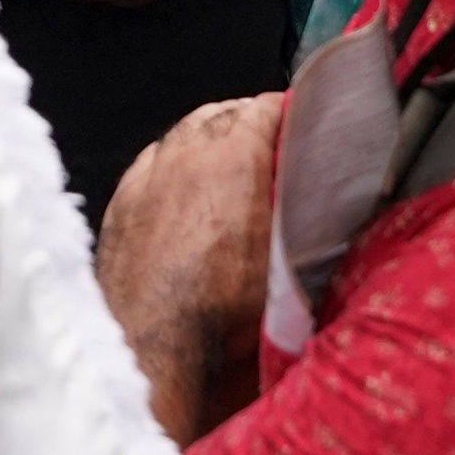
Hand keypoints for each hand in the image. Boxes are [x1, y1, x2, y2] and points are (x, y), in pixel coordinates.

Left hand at [97, 89, 285, 442]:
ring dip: (208, 146)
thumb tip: (334, 200)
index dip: (294, 117)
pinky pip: (151, 168)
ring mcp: (146, 175)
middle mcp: (184, 153)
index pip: (270, 107)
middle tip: (274, 151)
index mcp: (233, 153)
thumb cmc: (220, 312)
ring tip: (231, 174)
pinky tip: (183, 197)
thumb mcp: (294, 261)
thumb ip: (314, 215)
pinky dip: (171, 173)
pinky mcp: (120, 203)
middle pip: (224, 114)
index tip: (306, 130)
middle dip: (250, 126)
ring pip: (183, 137)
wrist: (151, 347)